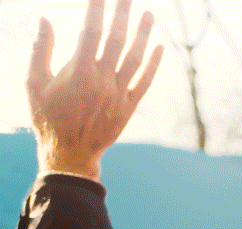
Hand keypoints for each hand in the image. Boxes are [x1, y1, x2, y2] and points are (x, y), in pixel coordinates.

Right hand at [27, 0, 163, 179]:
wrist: (70, 153)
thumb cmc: (47, 117)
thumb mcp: (34, 83)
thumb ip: (41, 50)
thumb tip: (44, 18)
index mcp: (78, 71)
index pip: (90, 31)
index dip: (97, 10)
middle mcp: (102, 80)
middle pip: (116, 39)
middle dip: (122, 14)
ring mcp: (118, 93)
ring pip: (135, 58)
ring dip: (143, 34)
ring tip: (149, 13)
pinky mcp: (129, 107)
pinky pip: (146, 82)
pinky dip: (154, 64)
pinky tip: (160, 47)